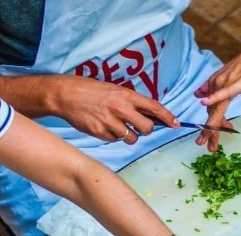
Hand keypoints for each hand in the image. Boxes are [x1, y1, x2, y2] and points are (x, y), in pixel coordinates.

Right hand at [54, 76, 177, 143]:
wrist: (65, 94)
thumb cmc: (90, 91)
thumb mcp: (114, 90)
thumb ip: (132, 102)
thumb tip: (151, 115)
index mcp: (125, 95)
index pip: (153, 107)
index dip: (167, 117)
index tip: (176, 124)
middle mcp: (120, 108)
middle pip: (147, 129)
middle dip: (146, 130)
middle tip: (138, 127)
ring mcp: (110, 122)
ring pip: (132, 138)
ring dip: (128, 135)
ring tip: (116, 125)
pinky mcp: (101, 132)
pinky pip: (115, 140)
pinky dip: (113, 136)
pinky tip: (104, 126)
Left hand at [194, 36, 240, 150]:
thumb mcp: (234, 78)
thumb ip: (219, 88)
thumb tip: (201, 97)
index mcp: (217, 84)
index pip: (211, 109)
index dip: (210, 126)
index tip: (208, 140)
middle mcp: (218, 83)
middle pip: (212, 112)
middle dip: (208, 132)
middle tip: (205, 146)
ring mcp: (227, 82)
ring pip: (217, 109)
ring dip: (212, 126)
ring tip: (208, 141)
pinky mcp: (238, 82)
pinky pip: (224, 93)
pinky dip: (214, 99)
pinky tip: (204, 104)